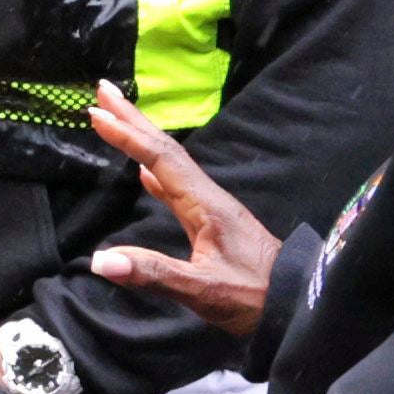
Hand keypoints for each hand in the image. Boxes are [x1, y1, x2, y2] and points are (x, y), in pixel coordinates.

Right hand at [79, 82, 280, 340]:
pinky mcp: (213, 222)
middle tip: (104, 90)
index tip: (97, 114)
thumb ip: (153, 273)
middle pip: (166, 149)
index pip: (159, 161)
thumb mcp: (201, 290)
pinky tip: (144, 174)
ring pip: (170, 163)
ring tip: (118, 119)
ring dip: (142, 138)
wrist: (297, 303)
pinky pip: (176, 185)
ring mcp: (212, 208)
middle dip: (134, 119)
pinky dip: (155, 170)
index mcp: (205, 205)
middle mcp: (208, 197)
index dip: (127, 137)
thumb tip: (100, 260)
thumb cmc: (253, 296)